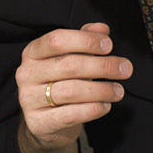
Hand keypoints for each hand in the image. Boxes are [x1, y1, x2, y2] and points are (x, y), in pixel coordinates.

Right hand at [15, 23, 132, 152]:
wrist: (46, 123)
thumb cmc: (61, 83)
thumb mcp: (71, 58)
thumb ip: (85, 41)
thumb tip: (102, 29)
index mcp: (33, 52)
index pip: (57, 40)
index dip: (86, 40)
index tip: (109, 45)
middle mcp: (26, 73)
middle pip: (69, 65)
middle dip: (102, 66)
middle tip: (125, 69)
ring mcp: (29, 99)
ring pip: (71, 91)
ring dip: (102, 90)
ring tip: (118, 91)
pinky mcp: (38, 122)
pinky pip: (70, 115)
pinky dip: (93, 109)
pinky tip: (105, 106)